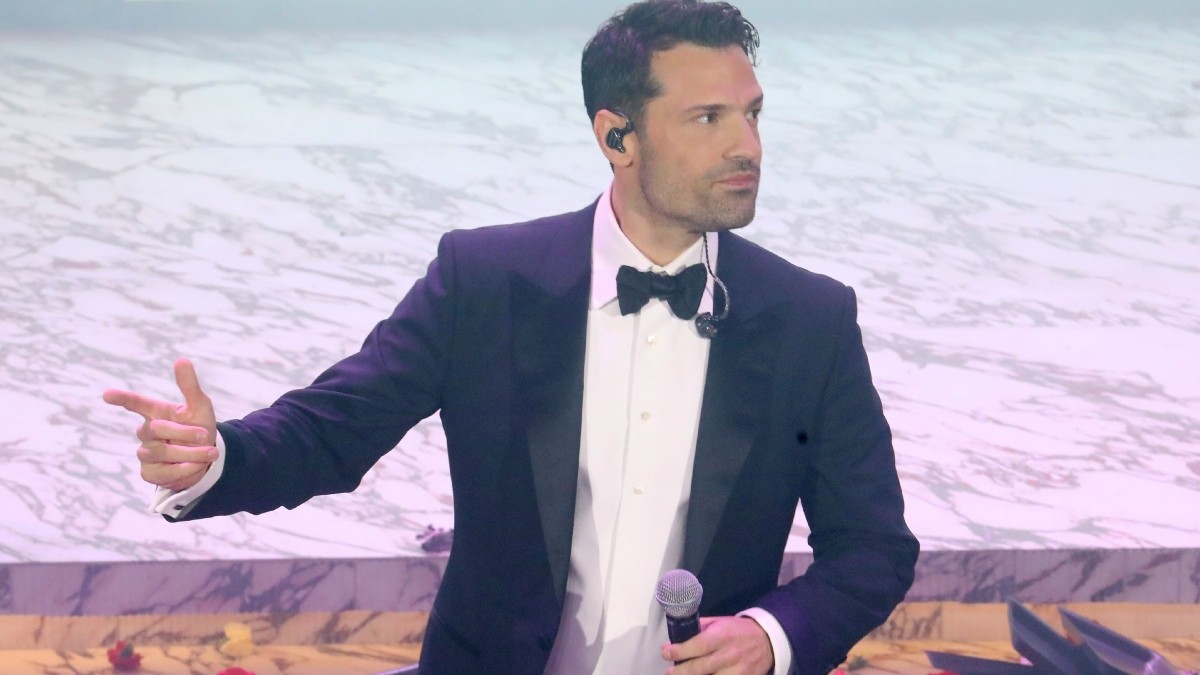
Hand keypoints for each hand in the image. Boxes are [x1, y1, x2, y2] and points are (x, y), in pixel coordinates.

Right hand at [103, 358, 218, 491]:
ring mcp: (145, 453)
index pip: (136, 403)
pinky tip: (197, 466)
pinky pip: (163, 473)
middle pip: (155, 428)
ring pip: (160, 452)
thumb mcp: (200, 407)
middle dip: (183, 432)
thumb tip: (182, 360)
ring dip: (189, 453)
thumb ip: (189, 386)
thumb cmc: (199, 428)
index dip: (122, 398)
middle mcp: (147, 432)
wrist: (207, 460)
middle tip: (205, 435)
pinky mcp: (149, 473)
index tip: (107, 394)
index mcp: (157, 412)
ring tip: (210, 452)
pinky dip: (185, 470)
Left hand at [662, 616, 773, 674]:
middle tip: (669, 672)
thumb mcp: (719, 622)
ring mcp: (737, 671)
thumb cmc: (738, 630)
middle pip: (700, 668)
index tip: (666, 652)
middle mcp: (729, 654)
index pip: (698, 645)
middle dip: (680, 671)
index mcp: (722, 636)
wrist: (767, 641)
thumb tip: (677, 635)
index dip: (679, 651)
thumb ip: (700, 627)